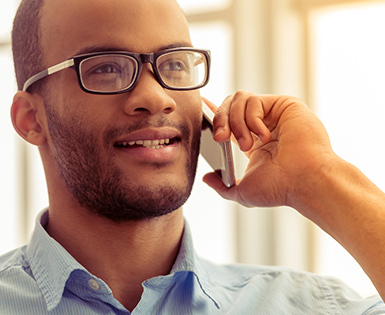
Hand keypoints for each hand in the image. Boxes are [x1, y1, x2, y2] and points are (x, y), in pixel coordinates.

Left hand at [202, 92, 335, 208]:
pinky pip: (253, 101)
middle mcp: (262, 125)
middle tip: (221, 139)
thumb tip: (207, 178)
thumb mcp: (243, 191)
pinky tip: (263, 136)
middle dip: (219, 120)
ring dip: (236, 123)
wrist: (304, 181)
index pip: (228, 120)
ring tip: (247, 144)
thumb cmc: (280, 188)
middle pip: (229, 105)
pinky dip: (252, 119)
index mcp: (253, 141)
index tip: (201, 110)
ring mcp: (273, 114)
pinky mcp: (284, 104)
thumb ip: (223, 186)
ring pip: (238, 99)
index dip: (213, 113)